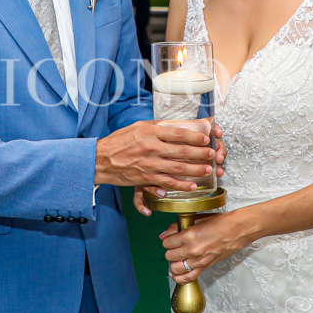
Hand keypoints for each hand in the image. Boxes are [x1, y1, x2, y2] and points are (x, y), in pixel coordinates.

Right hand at [96, 119, 215, 194]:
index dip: (195, 136)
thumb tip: (173, 126)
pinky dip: (181, 186)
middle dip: (201, 153)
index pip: (178, 133)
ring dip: (196, 170)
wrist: (101, 159)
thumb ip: (155, 127)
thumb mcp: (137, 127)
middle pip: (182, 151)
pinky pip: (167, 183)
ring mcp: (149, 164)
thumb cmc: (119, 141)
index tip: (206, 138)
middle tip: (212, 154)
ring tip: (208, 169)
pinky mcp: (145, 178)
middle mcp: (151, 147)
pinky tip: (192, 186)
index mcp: (150, 132)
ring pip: (178, 168)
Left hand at [159, 207, 252, 282]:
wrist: (238, 230)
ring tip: (178, 258)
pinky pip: (188, 278)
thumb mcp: (197, 219)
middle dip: (170, 251)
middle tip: (175, 247)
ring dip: (174, 263)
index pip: (167, 243)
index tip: (171, 239)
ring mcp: (199, 261)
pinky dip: (180, 277)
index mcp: (189, 235)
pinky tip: (179, 273)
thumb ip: (177, 227)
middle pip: (169, 256)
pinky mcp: (206, 267)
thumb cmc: (221, 223)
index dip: (168, 240)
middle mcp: (193, 250)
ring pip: (175, 268)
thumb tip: (163, 235)